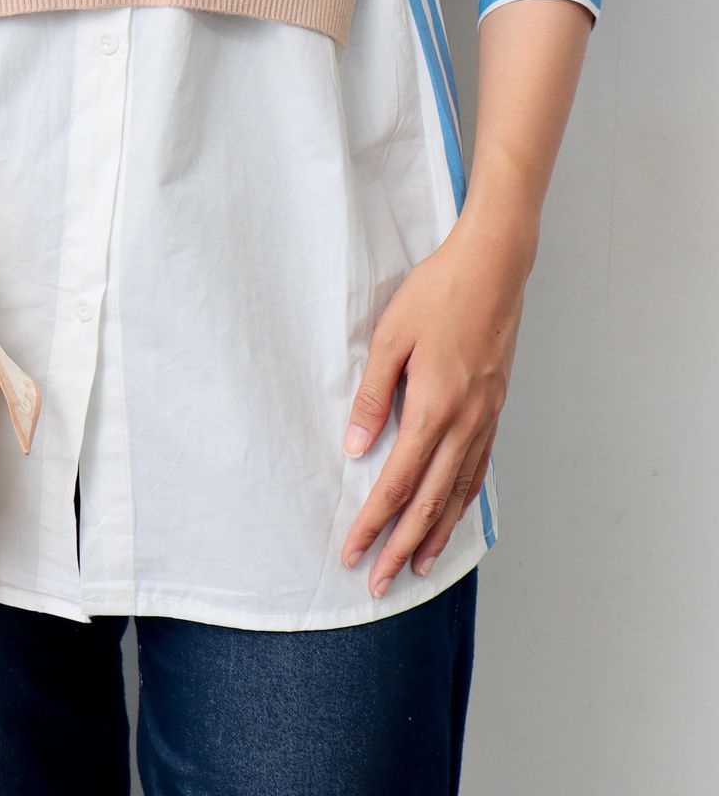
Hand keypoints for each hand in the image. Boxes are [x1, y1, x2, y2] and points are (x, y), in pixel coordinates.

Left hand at [339, 214, 529, 596]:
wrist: (493, 267)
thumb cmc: (437, 294)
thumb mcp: (389, 338)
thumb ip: (372, 397)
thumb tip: (354, 449)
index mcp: (434, 407)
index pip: (398, 482)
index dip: (374, 522)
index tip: (354, 552)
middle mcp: (465, 422)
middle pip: (430, 502)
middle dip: (401, 546)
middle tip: (380, 583)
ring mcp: (485, 417)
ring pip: (459, 492)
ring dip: (436, 533)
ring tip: (418, 566)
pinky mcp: (495, 407)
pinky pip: (478, 468)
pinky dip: (463, 500)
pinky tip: (452, 513)